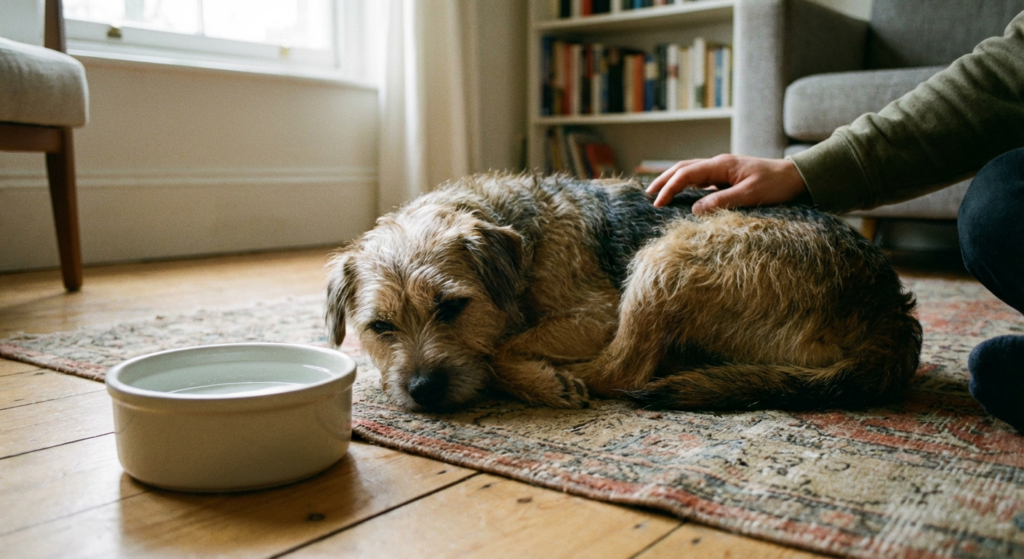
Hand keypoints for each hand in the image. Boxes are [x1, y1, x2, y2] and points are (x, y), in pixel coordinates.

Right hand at [646, 155, 808, 214]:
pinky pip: (701, 180)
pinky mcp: (728, 178)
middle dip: (664, 180)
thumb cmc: (777, 185)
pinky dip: (686, 185)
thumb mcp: (751, 195)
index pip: (687, 173)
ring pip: (690, 172)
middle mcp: (719, 164)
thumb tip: (695, 210)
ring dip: (673, 181)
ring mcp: (723, 170)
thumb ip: (722, 202)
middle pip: (683, 168)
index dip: (669, 188)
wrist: (797, 177)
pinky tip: (682, 196)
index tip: (657, 203)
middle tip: (648, 195)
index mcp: (721, 165)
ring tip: (658, 193)